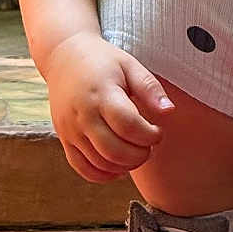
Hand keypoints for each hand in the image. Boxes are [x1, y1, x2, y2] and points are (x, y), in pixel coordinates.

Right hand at [44, 33, 173, 183]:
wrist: (64, 56)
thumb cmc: (101, 60)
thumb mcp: (129, 65)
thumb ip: (150, 88)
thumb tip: (169, 111)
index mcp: (101, 94)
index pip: (129, 127)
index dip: (150, 135)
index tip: (157, 131)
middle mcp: (82, 115)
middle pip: (114, 151)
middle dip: (140, 155)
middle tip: (149, 145)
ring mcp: (70, 129)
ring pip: (100, 164)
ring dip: (125, 166)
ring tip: (135, 151)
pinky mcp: (64, 138)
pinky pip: (82, 168)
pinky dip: (103, 175)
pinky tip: (118, 166)